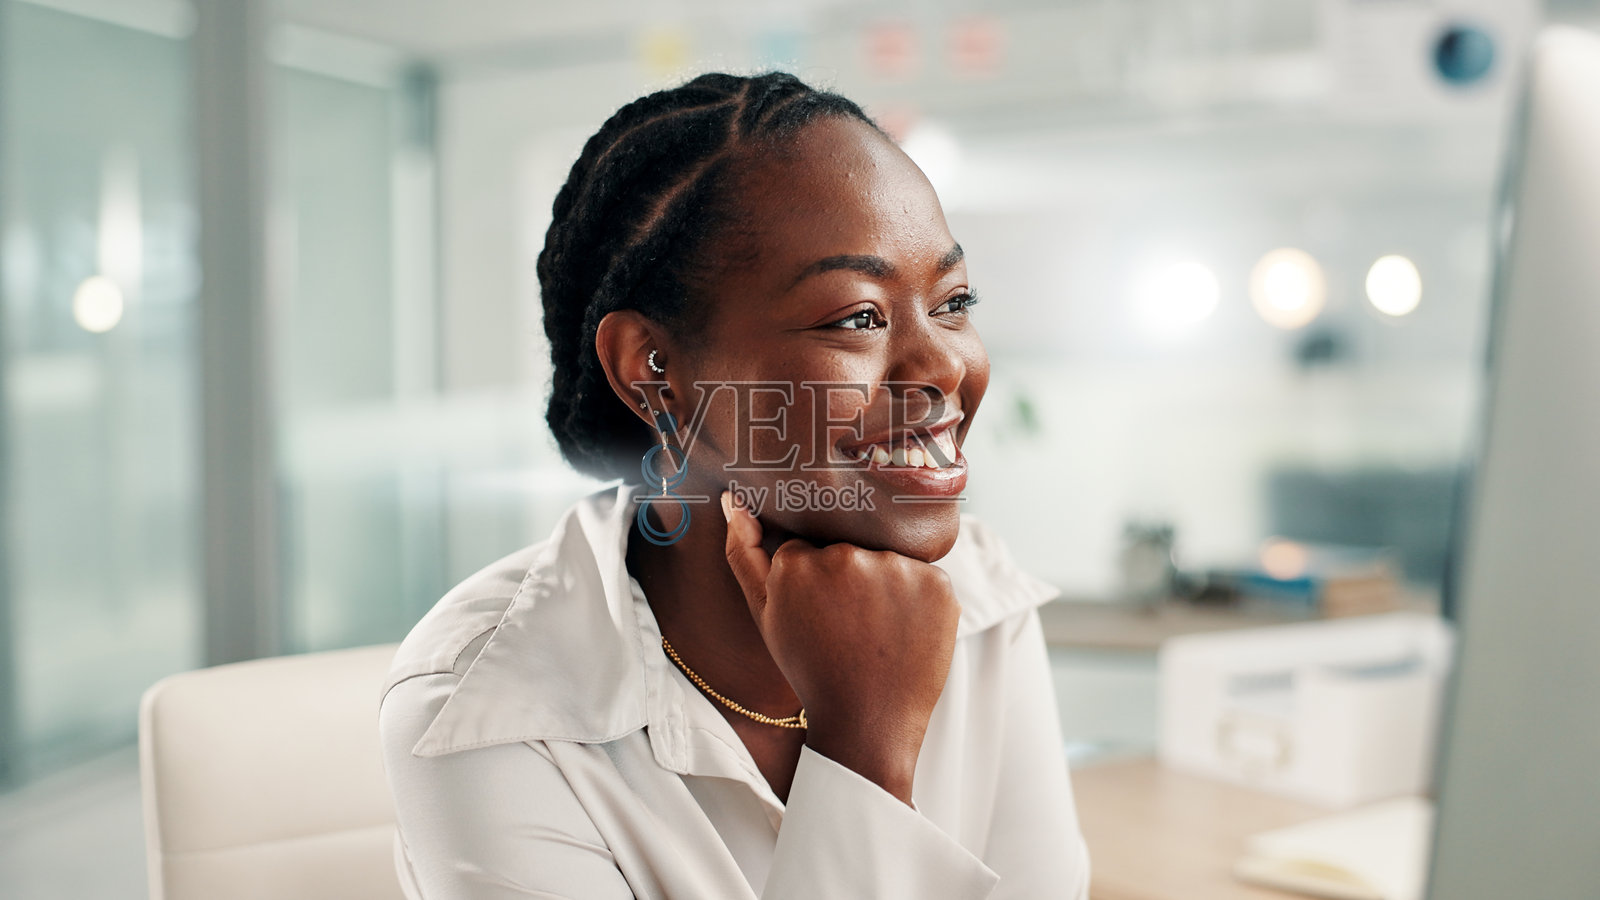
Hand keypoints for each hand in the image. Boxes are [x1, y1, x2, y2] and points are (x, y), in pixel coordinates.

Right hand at [721, 490, 961, 804]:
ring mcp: (895, 569)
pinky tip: (904, 630)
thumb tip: (733, 500)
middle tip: (850, 625)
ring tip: (878, 629)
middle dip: (850, 579)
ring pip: (888, 558)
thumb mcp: (766, 614)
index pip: (810, 547)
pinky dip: (918, 598)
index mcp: (798, 562)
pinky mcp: (936, 583)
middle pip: (849, 547)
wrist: (867, 722)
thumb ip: (745, 553)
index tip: (820, 613)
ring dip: (885, 585)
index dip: (815, 581)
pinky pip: (925, 575)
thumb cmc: (813, 668)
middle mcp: (846, 557)